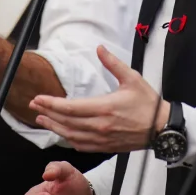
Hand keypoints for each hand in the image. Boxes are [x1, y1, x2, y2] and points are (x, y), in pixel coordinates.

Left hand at [30, 45, 169, 152]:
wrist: (161, 128)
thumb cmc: (148, 103)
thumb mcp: (132, 78)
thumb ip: (113, 63)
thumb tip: (99, 48)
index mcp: (105, 108)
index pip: (71, 107)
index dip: (52, 103)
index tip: (39, 97)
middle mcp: (100, 126)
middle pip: (66, 122)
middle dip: (48, 113)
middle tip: (34, 105)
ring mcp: (102, 139)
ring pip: (71, 136)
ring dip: (54, 127)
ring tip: (42, 119)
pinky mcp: (105, 147)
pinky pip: (81, 145)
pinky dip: (68, 139)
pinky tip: (61, 133)